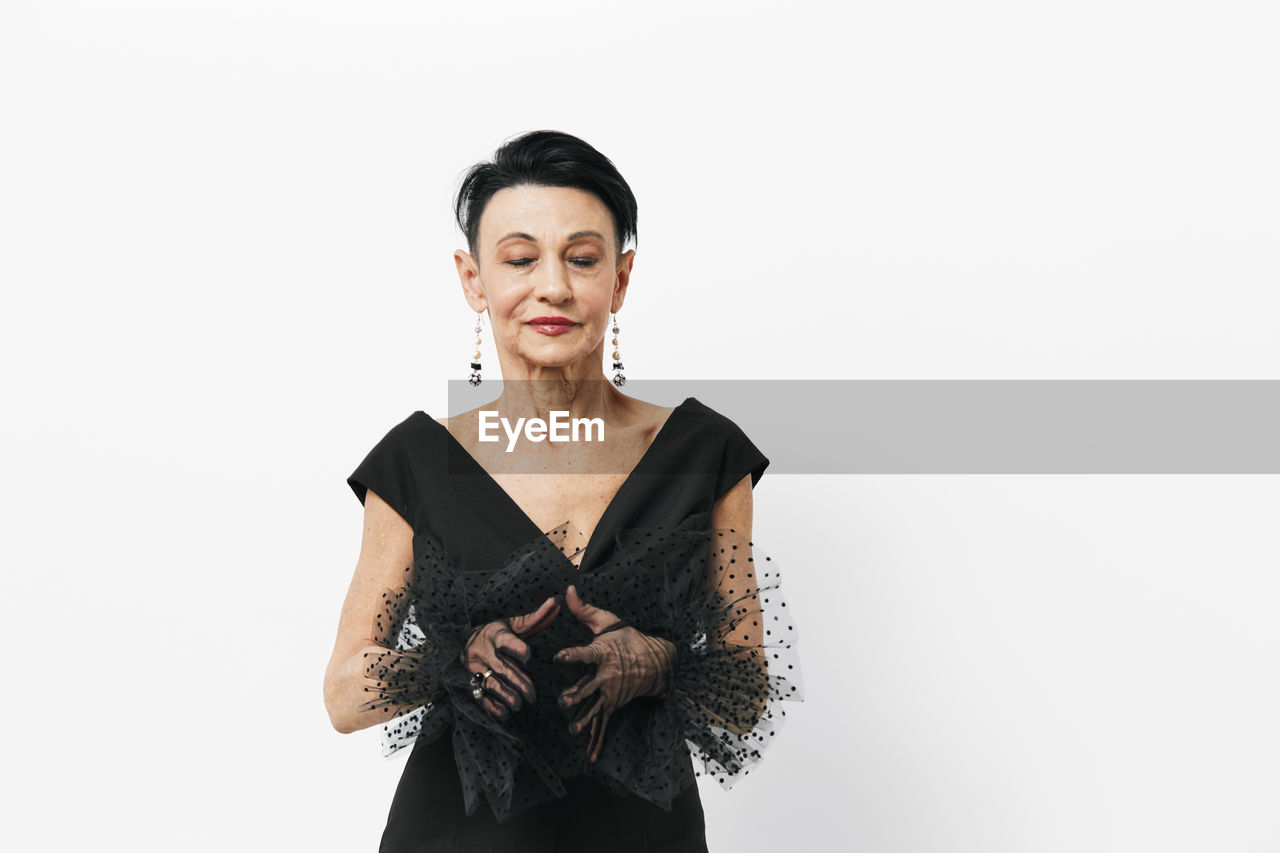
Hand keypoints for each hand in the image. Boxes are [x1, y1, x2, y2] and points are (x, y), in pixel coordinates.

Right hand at [460, 595, 559, 719]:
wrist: (463, 640)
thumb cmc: (497, 632)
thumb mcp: (514, 624)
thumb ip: (536, 617)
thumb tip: (557, 601)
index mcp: (494, 634)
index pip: (505, 640)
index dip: (515, 647)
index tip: (527, 655)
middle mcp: (483, 651)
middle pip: (501, 667)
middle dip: (517, 681)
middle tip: (532, 695)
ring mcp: (475, 668)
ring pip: (491, 684)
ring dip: (506, 696)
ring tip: (519, 704)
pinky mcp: (471, 682)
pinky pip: (480, 696)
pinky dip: (493, 706)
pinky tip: (505, 713)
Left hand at [553, 585, 675, 762]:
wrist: (657, 661)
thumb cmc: (628, 638)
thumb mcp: (608, 621)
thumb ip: (584, 609)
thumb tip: (567, 589)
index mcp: (603, 653)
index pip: (584, 654)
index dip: (571, 655)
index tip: (558, 657)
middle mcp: (607, 676)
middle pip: (589, 686)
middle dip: (576, 694)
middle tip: (562, 701)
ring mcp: (611, 694)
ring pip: (595, 709)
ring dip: (585, 720)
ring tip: (573, 729)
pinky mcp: (613, 706)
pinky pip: (604, 725)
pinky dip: (597, 742)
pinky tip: (589, 757)